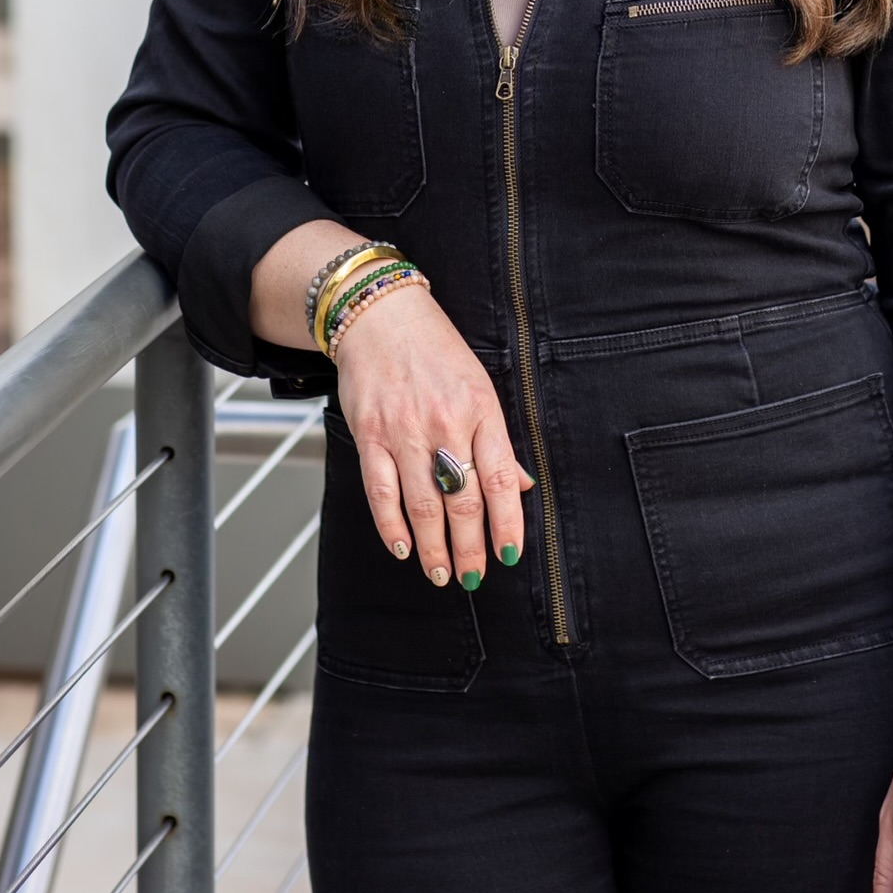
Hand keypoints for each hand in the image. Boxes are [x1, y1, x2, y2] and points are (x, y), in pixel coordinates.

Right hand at [333, 283, 534, 588]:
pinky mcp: (371, 435)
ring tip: (440, 573)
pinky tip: (403, 546)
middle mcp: (445, 423)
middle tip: (474, 576)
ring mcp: (405, 431)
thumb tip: (522, 486)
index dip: (508, 522)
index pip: (501, 479)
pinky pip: (382, 491)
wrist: (382, 316)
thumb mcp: (480, 385)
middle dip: (470, 548)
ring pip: (422, 505)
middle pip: (462, 500)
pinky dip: (391, 526)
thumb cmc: (435, 350)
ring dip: (433, 547)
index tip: (510, 553)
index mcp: (481, 409)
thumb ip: (498, 439)